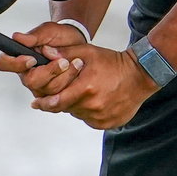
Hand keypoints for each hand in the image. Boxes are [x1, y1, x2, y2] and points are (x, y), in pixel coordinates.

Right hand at [0, 21, 88, 99]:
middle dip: (49, 71)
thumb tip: (17, 37)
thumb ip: (34, 36)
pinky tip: (75, 72)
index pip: (4, 63)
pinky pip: (59, 95)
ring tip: (74, 63)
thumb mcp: (48, 31)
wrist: (76, 43)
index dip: (14, 64)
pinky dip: (70, 83)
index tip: (31, 59)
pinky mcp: (53, 93)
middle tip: (62, 61)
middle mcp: (27, 73)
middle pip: (29, 81)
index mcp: (20, 56)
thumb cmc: (60, 37)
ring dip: (64, 76)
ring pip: (47, 89)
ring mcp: (40, 85)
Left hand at [32, 44, 158, 129]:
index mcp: (86, 88)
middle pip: (66, 108)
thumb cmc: (114, 63)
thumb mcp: (88, 53)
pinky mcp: (108, 123)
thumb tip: (44, 52)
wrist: (140, 75)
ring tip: (88, 91)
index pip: (56, 101)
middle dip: (63, 100)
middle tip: (69, 90)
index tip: (36, 103)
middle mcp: (93, 106)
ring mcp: (101, 117)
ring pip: (78, 114)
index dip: (44, 103)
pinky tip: (97, 99)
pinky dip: (89, 111)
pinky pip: (90, 120)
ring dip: (77, 105)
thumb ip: (64, 54)